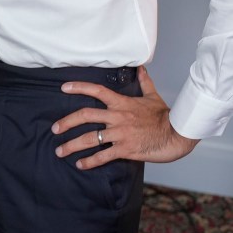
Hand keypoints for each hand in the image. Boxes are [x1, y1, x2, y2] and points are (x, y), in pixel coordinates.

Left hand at [52, 65, 198, 168]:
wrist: (177, 135)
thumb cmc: (165, 116)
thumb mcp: (153, 96)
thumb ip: (144, 82)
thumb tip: (140, 68)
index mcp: (121, 102)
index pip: (96, 90)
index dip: (79, 87)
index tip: (63, 87)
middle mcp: (117, 117)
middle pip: (86, 115)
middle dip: (67, 122)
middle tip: (55, 128)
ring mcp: (120, 133)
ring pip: (90, 138)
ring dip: (72, 145)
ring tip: (60, 150)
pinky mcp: (125, 149)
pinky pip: (103, 155)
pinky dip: (90, 161)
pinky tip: (80, 164)